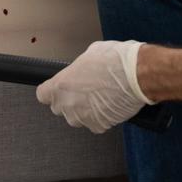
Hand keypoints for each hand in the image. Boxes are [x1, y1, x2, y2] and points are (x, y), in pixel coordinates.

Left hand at [37, 40, 154, 133]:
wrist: (138, 75)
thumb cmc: (115, 62)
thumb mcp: (89, 55)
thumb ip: (78, 69)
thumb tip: (80, 71)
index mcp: (61, 85)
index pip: (43, 95)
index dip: (51, 92)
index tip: (57, 89)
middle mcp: (68, 104)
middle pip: (60, 108)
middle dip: (69, 101)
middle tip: (85, 90)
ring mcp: (83, 117)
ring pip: (77, 117)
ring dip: (85, 110)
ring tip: (101, 97)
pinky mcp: (99, 126)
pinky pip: (94, 124)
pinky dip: (100, 117)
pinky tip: (109, 104)